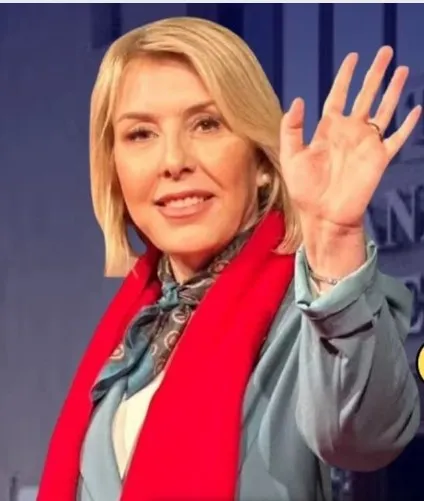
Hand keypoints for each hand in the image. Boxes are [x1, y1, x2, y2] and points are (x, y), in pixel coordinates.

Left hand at [279, 46, 421, 233]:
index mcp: (328, 130)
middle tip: (385, 52)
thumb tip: (297, 100)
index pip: (338, 96)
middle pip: (365, 96)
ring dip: (393, 90)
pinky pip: (397, 137)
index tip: (353, 57)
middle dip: (375, 74)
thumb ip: (292, 129)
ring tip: (402, 70)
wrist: (323, 215)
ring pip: (384, 110)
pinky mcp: (379, 158)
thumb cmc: (304, 190)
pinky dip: (407, 124)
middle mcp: (349, 132)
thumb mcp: (291, 157)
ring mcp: (366, 144)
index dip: (345, 77)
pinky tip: (416, 109)